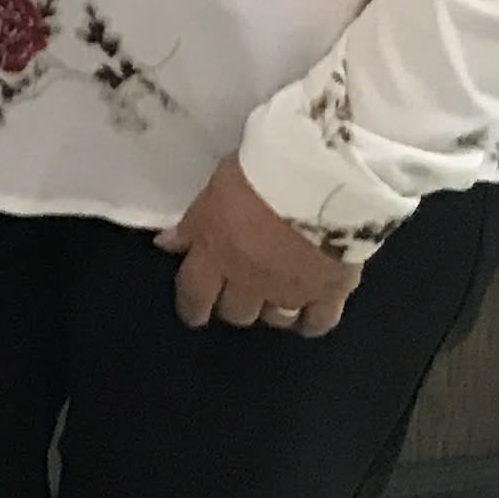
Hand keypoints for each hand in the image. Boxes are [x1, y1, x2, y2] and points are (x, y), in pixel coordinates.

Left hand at [158, 155, 360, 332]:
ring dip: (272, 311)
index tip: (194, 314)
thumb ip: (192, 224)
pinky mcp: (331, 292)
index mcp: (215, 256)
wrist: (319, 179)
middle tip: (240, 294)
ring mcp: (291, 291)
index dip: (193, 308)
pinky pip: (319, 322)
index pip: (194, 295)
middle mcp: (250, 282)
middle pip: (237, 312)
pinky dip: (312, 322)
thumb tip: (167, 245)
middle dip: (234, 305)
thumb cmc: (260, 174)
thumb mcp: (213, 190)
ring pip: (276, 319)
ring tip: (276, 298)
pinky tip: (310, 314)